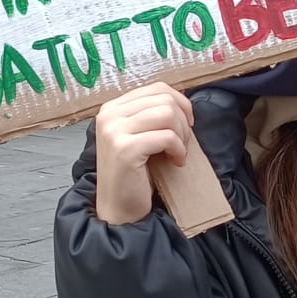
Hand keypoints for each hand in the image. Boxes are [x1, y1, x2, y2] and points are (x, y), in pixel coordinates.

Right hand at [92, 82, 192, 224]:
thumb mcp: (140, 136)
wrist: (118, 209)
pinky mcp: (125, 148)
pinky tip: (176, 162)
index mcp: (113, 108)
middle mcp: (109, 115)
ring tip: (178, 153)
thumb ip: (152, 116)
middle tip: (183, 144)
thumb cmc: (134, 175)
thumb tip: (182, 101)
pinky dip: (179, 149)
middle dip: (183, 121)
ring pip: (167, 113)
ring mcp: (114, 130)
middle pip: (165, 99)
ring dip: (182, 135)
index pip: (157, 88)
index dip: (181, 103)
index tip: (186, 125)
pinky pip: (167, 136)